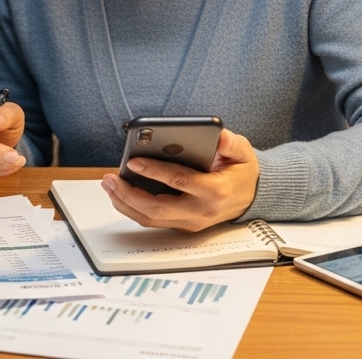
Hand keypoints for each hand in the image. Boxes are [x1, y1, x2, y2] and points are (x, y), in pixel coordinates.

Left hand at [101, 130, 259, 231]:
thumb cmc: (242, 171)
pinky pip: (153, 221)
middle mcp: (200, 211)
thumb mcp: (243, 152)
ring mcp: (191, 222)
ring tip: (108, 185)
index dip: (154, 171)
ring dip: (125, 204)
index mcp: (215, 190)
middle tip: (110, 178)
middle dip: (129, 194)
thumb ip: (231, 143)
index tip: (133, 162)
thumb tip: (217, 135)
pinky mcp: (183, 225)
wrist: (252, 197)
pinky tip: (119, 194)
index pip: (179, 181)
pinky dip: (133, 209)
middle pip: (157, 208)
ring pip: (151, 219)